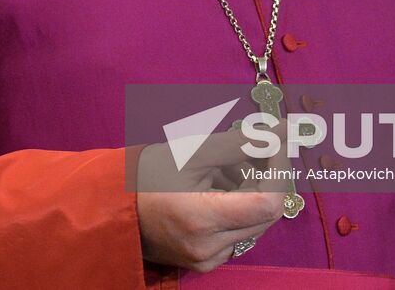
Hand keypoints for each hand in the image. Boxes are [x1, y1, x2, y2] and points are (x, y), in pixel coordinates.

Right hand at [133, 125, 288, 271]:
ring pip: (254, 224)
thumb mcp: (191, 151)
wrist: (113, 206)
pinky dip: (236, 209)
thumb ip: (239, 143)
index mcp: (203, 220)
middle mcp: (209, 249)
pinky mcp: (205, 262)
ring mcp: (208, 260)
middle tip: (251, 148)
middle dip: (264, 177)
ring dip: (250, 192)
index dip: (278, 170)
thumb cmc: (146, 175)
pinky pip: (238, 234)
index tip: (275, 143)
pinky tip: (215, 189)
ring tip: (223, 168)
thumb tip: (281, 132)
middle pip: (265, 214)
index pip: (268, 202)